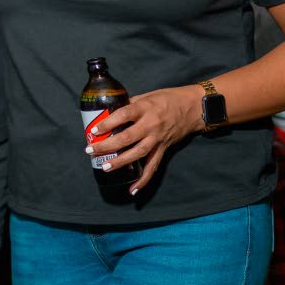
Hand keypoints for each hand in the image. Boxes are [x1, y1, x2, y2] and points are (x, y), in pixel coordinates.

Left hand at [85, 87, 202, 194]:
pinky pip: (153, 167)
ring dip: (120, 162)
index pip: (124, 115)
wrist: (194, 108)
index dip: (108, 123)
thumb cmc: (168, 98)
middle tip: (91, 150)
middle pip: (127, 138)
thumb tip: (111, 111)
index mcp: (145, 108)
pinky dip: (143, 180)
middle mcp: (151, 124)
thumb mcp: (148, 95)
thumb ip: (131, 104)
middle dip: (107, 145)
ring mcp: (158, 138)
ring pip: (137, 153)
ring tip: (105, 167)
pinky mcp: (163, 149)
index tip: (94, 130)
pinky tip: (132, 189)